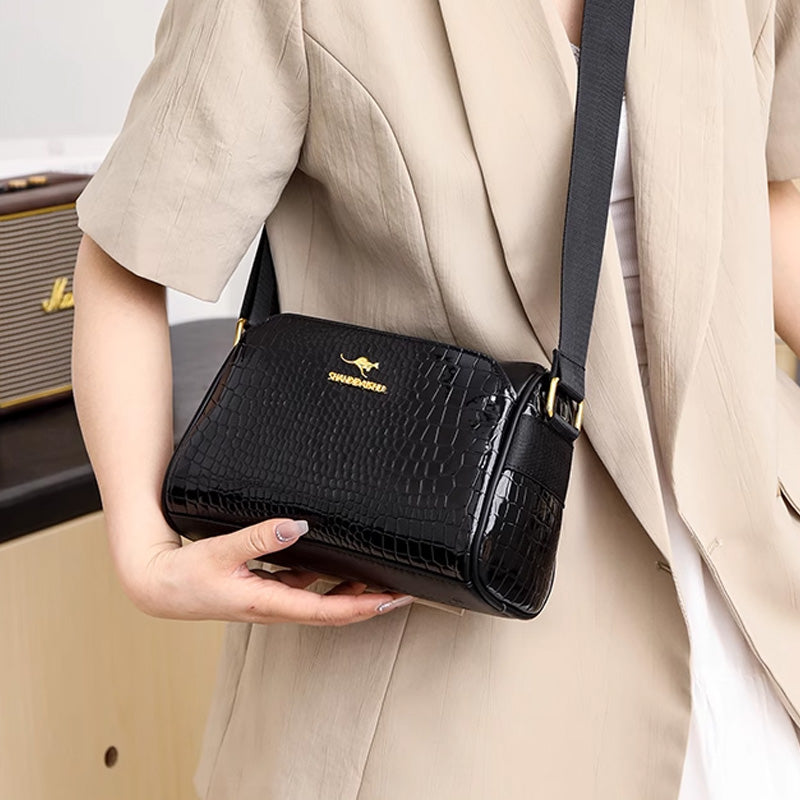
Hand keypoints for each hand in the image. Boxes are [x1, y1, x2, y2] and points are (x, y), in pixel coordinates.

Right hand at [124, 516, 415, 625]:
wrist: (156, 586)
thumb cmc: (183, 576)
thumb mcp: (219, 552)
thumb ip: (257, 537)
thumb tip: (295, 526)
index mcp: (266, 602)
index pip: (326, 610)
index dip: (362, 606)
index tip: (392, 599)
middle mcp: (274, 606)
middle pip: (332, 610)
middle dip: (369, 603)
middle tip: (403, 591)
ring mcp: (270, 599)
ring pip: (320, 600)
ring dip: (351, 592)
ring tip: (380, 578)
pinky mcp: (263, 589)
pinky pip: (303, 587)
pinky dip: (326, 580)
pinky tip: (337, 564)